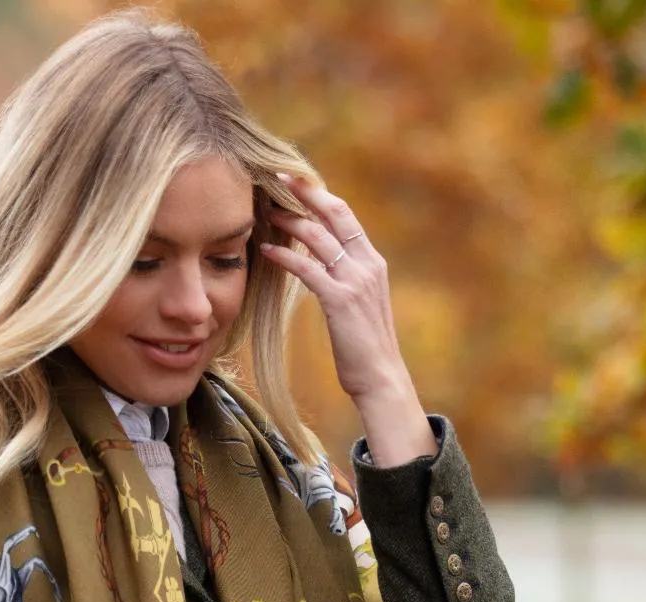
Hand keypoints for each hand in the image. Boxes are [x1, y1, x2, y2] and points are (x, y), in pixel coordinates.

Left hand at [259, 176, 435, 463]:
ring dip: (290, 221)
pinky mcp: (341, 301)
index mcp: (373, 262)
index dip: (321, 195)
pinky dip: (285, 256)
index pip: (346, 216)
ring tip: (265, 212)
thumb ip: (346, 281)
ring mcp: (356, 281)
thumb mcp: (358, 306)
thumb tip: (323, 268)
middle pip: (335, 214)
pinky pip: (308, 270)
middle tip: (277, 178)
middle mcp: (368, 264)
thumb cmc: (364, 349)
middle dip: (306, 192)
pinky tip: (265, 250)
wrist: (381, 378)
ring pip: (320, 237)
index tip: (297, 182)